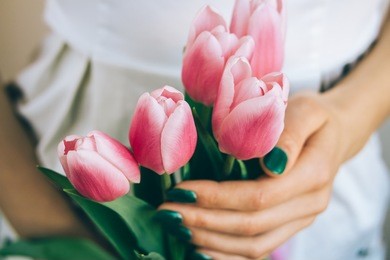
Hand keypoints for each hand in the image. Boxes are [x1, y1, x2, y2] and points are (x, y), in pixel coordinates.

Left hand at [157, 91, 351, 258]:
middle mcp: (310, 205)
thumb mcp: (306, 110)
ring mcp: (301, 219)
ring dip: (212, 241)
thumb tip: (271, 164)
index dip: (217, 198)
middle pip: (252, 226)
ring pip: (255, 245)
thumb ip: (290, 134)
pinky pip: (260, 248)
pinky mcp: (291, 224)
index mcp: (314, 175)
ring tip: (178, 227)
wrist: (335, 133)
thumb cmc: (314, 116)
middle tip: (169, 212)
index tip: (182, 190)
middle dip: (206, 221)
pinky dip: (227, 252)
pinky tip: (201, 245)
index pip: (259, 196)